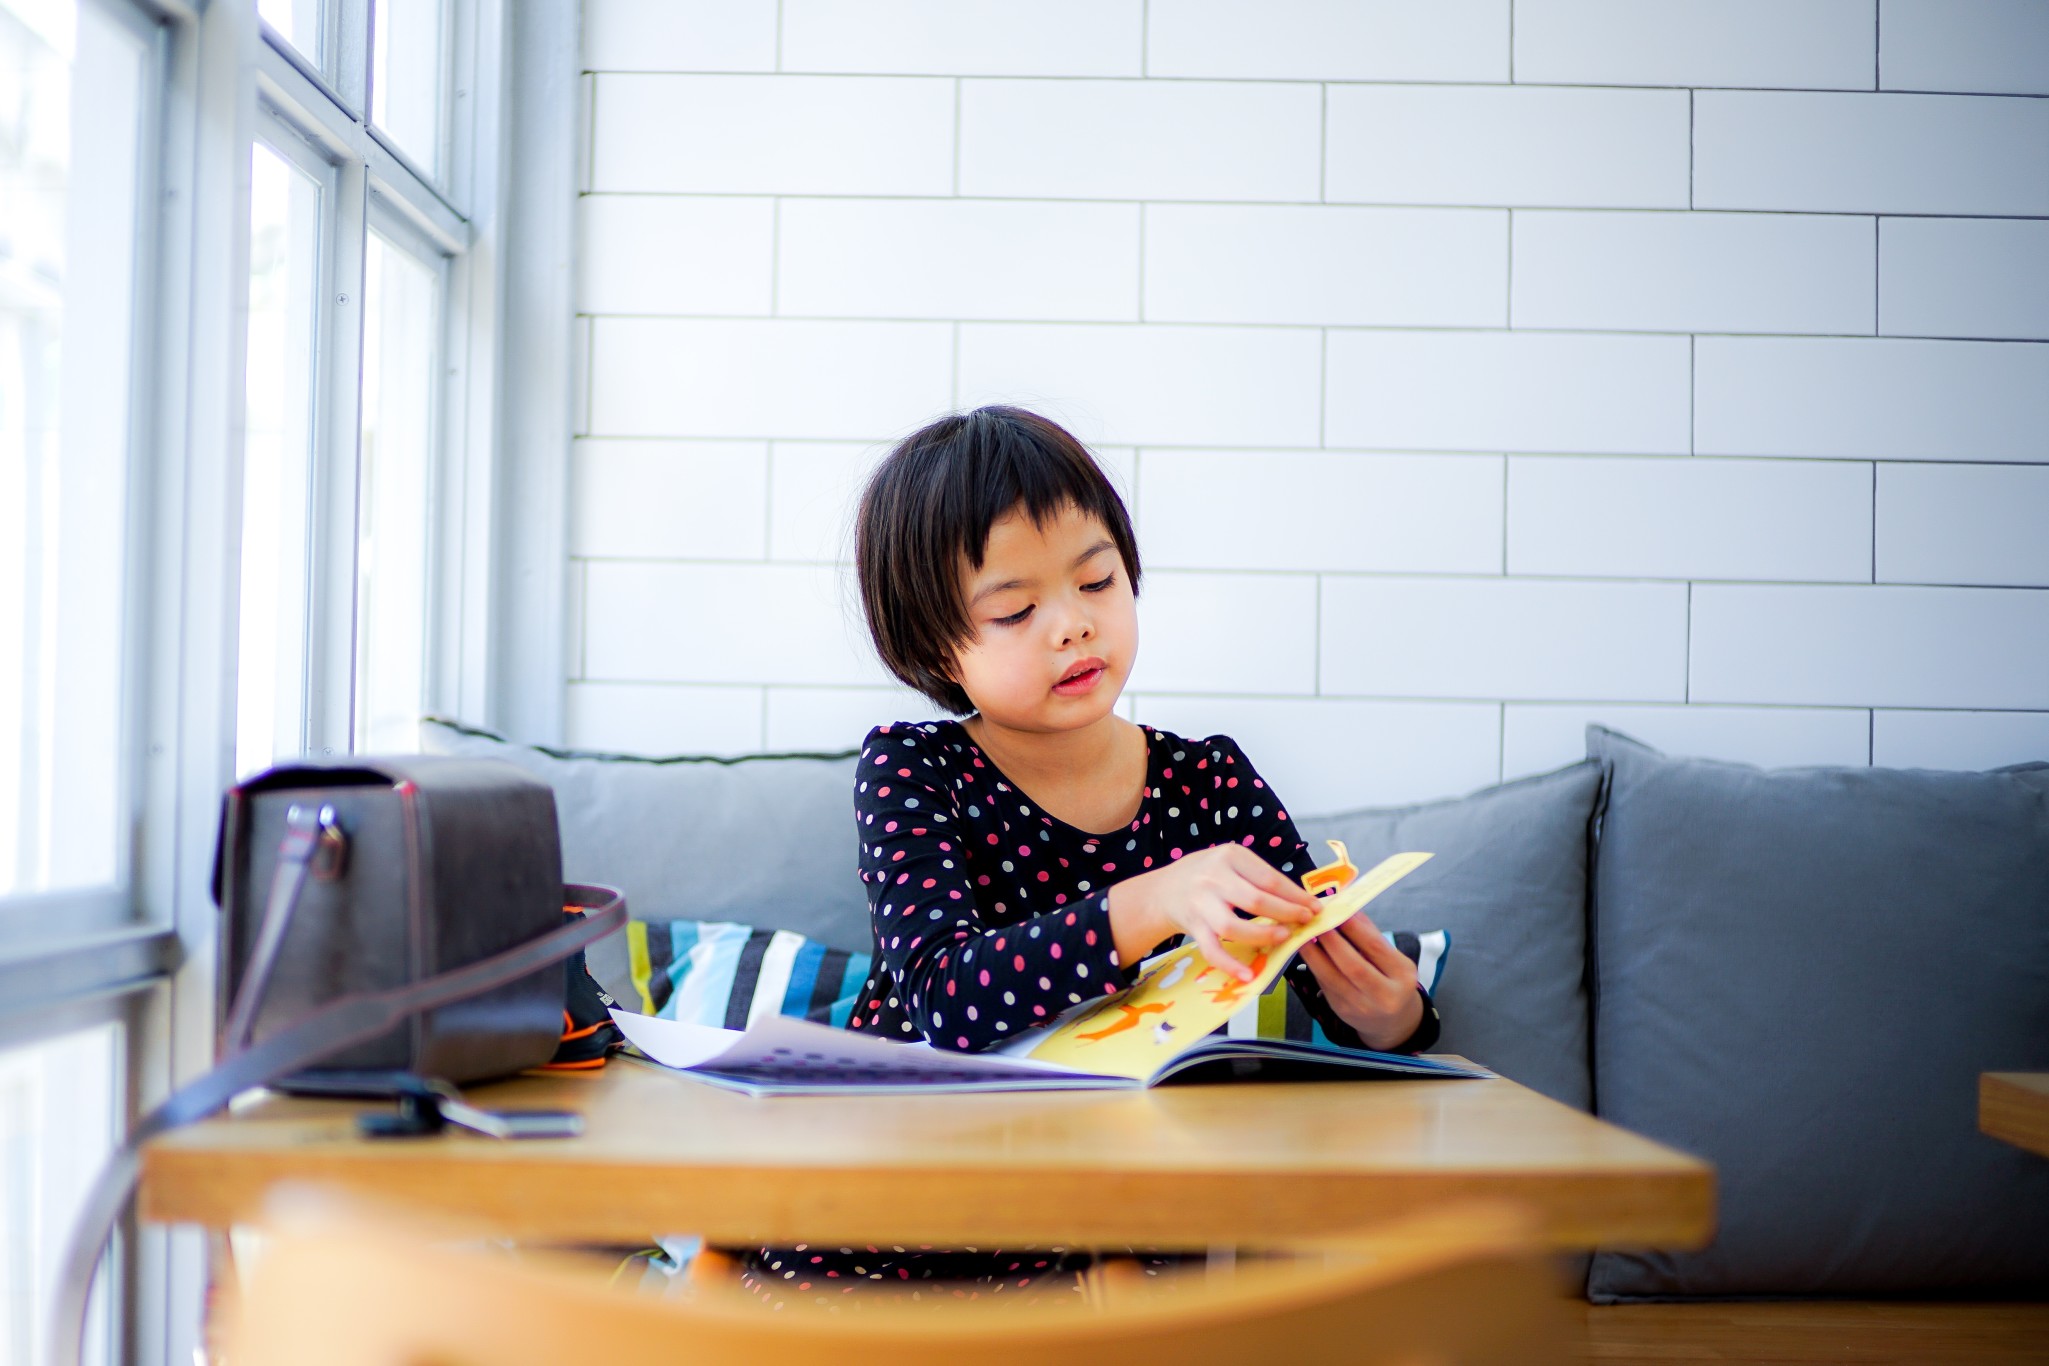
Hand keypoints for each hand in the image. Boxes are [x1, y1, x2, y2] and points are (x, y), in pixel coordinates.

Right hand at [1106, 844, 1320, 981]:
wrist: (1163, 890)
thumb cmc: (1205, 875)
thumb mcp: (1230, 862)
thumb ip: (1258, 876)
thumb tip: (1300, 898)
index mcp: (1229, 856)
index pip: (1270, 878)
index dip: (1296, 896)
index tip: (1315, 907)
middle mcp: (1213, 878)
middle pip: (1256, 900)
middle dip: (1287, 914)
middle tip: (1306, 922)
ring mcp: (1201, 904)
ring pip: (1234, 927)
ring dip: (1263, 936)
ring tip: (1283, 938)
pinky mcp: (1193, 927)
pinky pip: (1213, 950)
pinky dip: (1231, 965)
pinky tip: (1248, 974)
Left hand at [1298, 911, 1423, 1050]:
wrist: (1392, 1022)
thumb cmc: (1392, 981)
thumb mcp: (1392, 959)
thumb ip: (1371, 936)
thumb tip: (1348, 908)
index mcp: (1402, 975)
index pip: (1375, 948)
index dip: (1354, 928)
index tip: (1337, 910)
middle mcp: (1385, 995)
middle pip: (1353, 966)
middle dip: (1332, 941)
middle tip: (1316, 921)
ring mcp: (1362, 1007)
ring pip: (1332, 978)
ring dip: (1314, 954)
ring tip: (1303, 935)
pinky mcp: (1342, 1011)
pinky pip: (1324, 985)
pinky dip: (1314, 966)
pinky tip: (1307, 952)